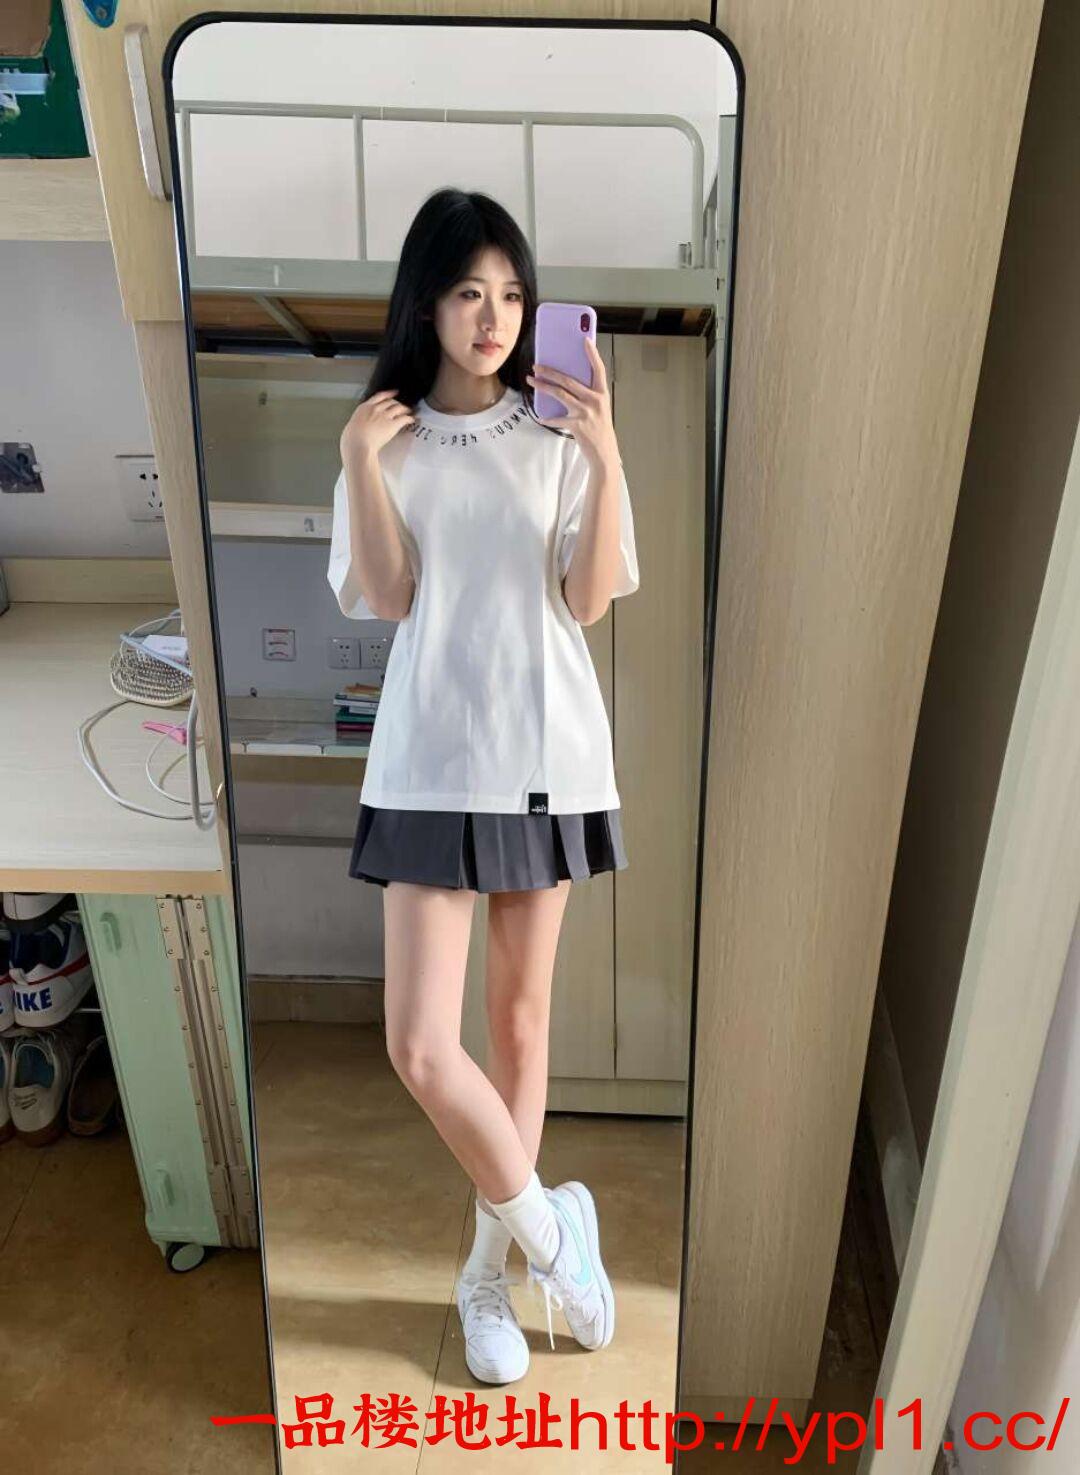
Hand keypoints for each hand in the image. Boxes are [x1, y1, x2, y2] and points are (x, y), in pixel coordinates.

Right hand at [340, 389, 416, 457]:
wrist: (358, 443)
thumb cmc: (353, 438)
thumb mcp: (352, 425)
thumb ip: (359, 422)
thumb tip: (358, 426)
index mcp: (365, 407)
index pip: (379, 396)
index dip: (389, 394)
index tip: (393, 393)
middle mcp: (376, 409)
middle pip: (391, 402)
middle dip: (398, 403)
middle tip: (402, 406)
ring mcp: (385, 416)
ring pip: (399, 408)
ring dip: (406, 409)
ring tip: (409, 411)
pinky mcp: (393, 424)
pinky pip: (405, 418)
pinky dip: (410, 419)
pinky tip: (412, 420)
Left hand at [527, 337, 619, 468]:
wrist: (604, 452)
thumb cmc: (600, 429)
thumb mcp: (599, 408)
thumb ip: (588, 395)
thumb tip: (568, 383)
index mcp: (601, 394)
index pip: (598, 369)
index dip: (592, 354)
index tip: (585, 340)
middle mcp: (594, 400)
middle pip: (569, 380)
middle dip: (550, 371)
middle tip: (537, 366)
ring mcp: (585, 412)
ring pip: (560, 394)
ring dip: (543, 386)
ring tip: (532, 380)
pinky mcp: (577, 425)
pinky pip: (557, 419)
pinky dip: (547, 417)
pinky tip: (540, 415)